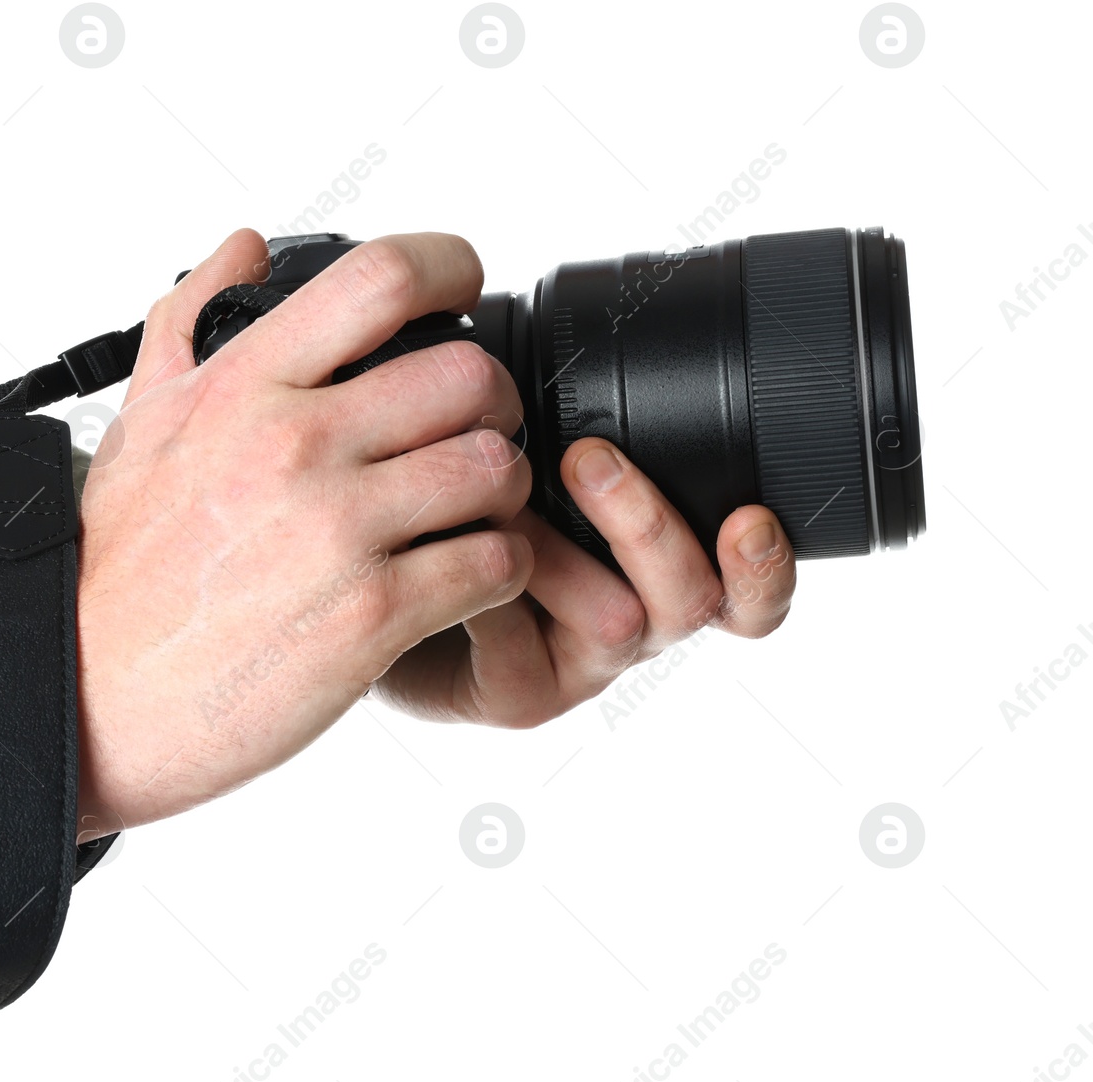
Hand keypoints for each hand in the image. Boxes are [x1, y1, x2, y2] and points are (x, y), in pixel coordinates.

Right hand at [75, 229, 535, 830]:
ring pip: (494, 469)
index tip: (465, 289)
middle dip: (491, 403)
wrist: (90, 695)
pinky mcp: (370, 616)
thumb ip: (188, 322)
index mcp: (242, 386)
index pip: (382, 279)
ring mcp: (337, 530)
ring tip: (473, 513)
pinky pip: (493, 564)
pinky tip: (464, 579)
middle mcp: (293, 444)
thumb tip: (244, 246)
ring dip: (502, 491)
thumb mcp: (139, 425)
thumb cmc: (118, 571)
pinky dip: (499, 569)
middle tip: (475, 432)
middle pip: (467, 376)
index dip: (451, 267)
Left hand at [373, 439, 795, 725]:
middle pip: (697, 598)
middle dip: (649, 522)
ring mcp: (578, 664)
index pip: (746, 581)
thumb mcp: (525, 454)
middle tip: (588, 459)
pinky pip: (520, 647)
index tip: (753, 516)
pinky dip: (487, 586)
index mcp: (656, 565)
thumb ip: (571, 415)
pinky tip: (444, 550)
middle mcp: (635, 617)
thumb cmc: (458, 514)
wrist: (379, 590)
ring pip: (619, 623)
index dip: (766, 562)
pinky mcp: (518, 694)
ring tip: (501, 498)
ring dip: (561, 550)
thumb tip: (591, 323)